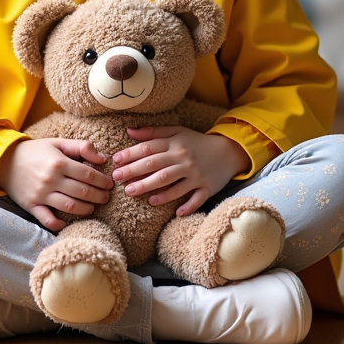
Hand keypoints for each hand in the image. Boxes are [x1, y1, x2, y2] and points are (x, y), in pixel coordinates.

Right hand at [0, 138, 113, 231]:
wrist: (5, 161)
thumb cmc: (35, 151)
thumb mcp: (57, 143)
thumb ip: (81, 147)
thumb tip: (101, 158)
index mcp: (58, 163)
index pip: (87, 174)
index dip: (102, 180)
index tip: (110, 184)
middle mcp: (51, 180)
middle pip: (82, 192)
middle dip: (99, 196)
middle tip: (106, 197)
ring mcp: (41, 194)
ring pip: (69, 206)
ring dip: (85, 209)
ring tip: (92, 207)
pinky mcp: (31, 205)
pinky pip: (46, 219)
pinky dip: (58, 223)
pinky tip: (67, 222)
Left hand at [110, 127, 250, 216]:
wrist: (228, 151)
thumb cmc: (196, 143)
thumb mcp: (177, 132)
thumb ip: (153, 132)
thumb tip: (129, 131)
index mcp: (175, 144)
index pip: (149, 148)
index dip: (131, 154)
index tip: (115, 161)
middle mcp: (184, 159)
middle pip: (156, 166)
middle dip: (135, 173)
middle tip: (117, 180)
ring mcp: (195, 175)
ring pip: (171, 183)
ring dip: (152, 189)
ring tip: (133, 193)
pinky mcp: (207, 188)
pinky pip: (196, 199)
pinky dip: (187, 206)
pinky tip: (176, 212)